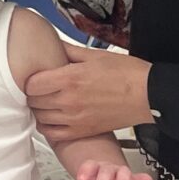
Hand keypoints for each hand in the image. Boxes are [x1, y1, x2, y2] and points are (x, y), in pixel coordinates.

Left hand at [26, 43, 153, 141]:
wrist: (148, 94)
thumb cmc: (126, 74)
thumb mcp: (94, 55)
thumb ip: (68, 51)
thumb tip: (53, 45)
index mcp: (69, 79)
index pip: (31, 84)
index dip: (30, 80)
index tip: (36, 77)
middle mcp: (69, 101)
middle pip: (34, 102)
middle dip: (34, 94)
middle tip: (40, 89)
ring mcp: (75, 119)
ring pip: (41, 118)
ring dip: (40, 110)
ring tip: (46, 102)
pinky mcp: (83, 132)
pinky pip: (54, 134)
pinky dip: (48, 127)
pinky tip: (53, 118)